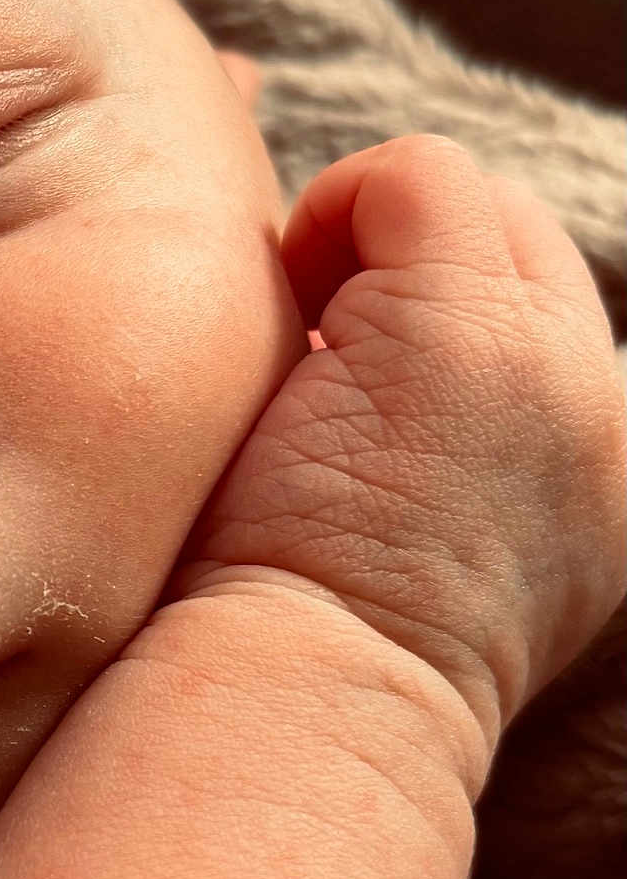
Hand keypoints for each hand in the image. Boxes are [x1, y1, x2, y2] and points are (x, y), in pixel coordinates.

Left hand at [161, 134, 624, 768]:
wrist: (310, 703)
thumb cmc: (314, 644)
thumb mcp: (433, 554)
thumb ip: (450, 454)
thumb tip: (361, 360)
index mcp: (608, 478)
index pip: (548, 323)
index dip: (434, 321)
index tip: (349, 393)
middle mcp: (610, 413)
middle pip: (520, 247)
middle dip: (406, 272)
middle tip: (314, 367)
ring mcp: (552, 362)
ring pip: (473, 206)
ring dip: (367, 250)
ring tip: (304, 358)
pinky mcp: (470, 324)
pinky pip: (412, 176)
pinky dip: (331, 214)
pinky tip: (284, 313)